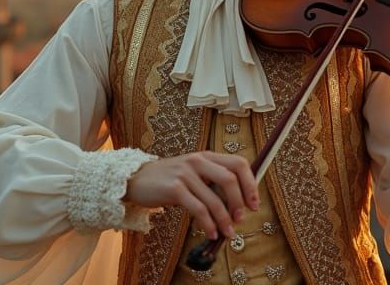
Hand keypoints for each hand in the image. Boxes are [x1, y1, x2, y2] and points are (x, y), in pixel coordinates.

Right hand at [124, 151, 258, 239]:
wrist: (136, 180)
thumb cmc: (169, 180)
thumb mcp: (193, 173)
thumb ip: (213, 181)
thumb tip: (239, 203)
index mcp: (206, 156)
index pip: (238, 163)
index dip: (250, 183)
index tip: (254, 203)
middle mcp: (197, 160)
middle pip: (230, 178)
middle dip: (240, 202)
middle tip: (241, 219)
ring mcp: (185, 173)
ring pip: (214, 199)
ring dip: (224, 219)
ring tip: (228, 233)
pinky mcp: (174, 188)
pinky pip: (198, 209)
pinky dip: (208, 224)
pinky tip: (211, 233)